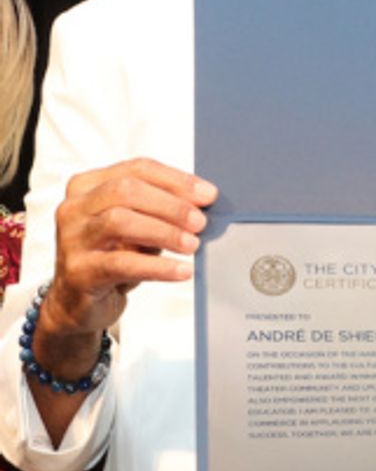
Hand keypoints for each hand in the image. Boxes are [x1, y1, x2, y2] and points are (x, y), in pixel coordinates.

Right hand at [45, 157, 217, 341]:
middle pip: (126, 190)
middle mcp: (74, 207)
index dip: (176, 180)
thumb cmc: (114, 254)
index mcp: (88, 185)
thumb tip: (204, 201)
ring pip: (119, 222)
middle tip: (200, 222)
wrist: (80, 301)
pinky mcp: (77, 271)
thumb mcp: (139, 224)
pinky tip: (182, 271)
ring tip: (192, 245)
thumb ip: (161, 208)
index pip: (138, 169)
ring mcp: (72, 239)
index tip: (208, 195)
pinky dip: (157, 266)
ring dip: (164, 232)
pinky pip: (121, 263)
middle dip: (171, 205)